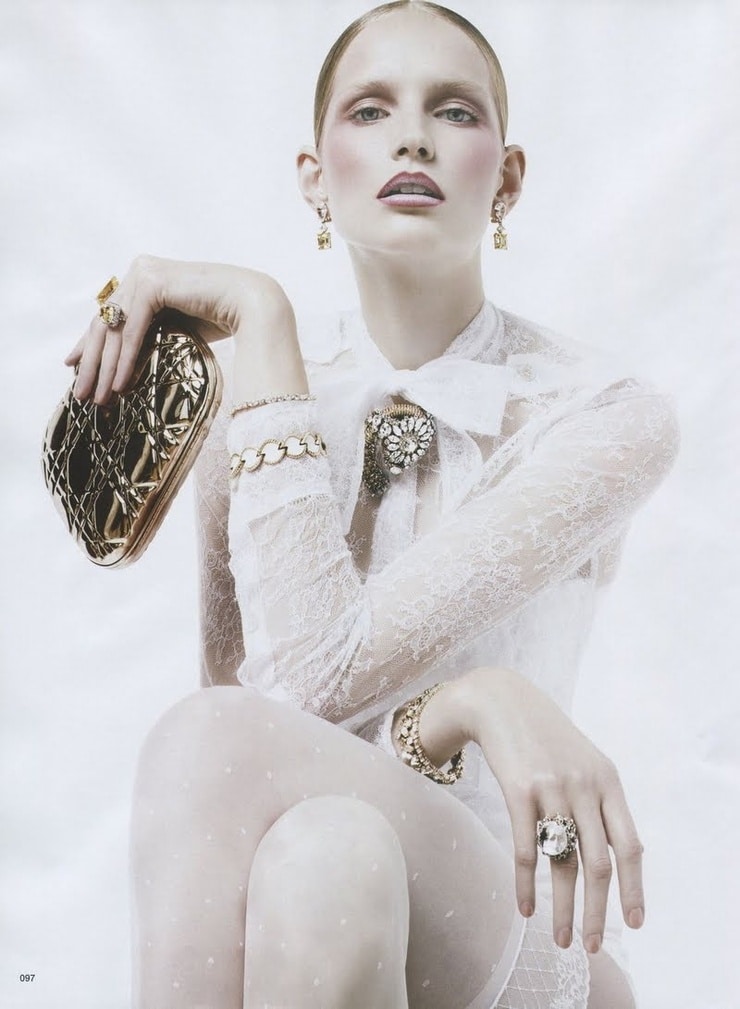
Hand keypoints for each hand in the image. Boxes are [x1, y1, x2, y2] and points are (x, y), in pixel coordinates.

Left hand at [65, 256, 293, 403]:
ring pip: (114, 328)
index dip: (88, 343)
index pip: (109, 315)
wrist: (253, 307)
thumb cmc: (223, 319)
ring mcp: (144, 273)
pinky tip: (120, 384)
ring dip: (105, 368)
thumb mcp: (173, 330)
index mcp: (143, 276)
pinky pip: (132, 328)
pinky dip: (125, 359)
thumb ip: (148, 336)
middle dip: (92, 363)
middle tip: (81, 394)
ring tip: (99, 398)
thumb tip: (122, 362)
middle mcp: (140, 270)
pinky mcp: (154, 283)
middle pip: (105, 323)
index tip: (73, 366)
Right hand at [452, 666, 643, 952]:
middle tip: (592, 946)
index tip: (634, 923)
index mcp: (608, 781)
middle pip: (598, 863)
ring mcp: (552, 788)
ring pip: (563, 863)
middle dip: (598, 912)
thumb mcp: (583, 761)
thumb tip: (610, 860)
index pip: (630, 845)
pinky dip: (526, 885)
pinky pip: (526, 849)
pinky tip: (525, 908)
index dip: (634, 888)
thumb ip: (599, 802)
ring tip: (561, 939)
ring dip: (563, 908)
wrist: (500, 700)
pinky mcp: (518, 791)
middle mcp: (584, 786)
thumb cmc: (543, 736)